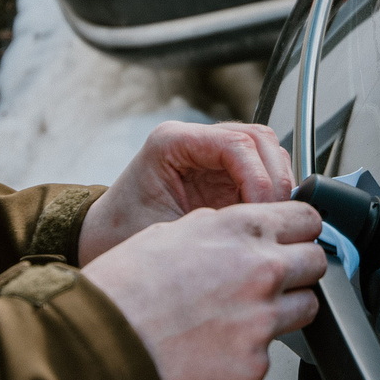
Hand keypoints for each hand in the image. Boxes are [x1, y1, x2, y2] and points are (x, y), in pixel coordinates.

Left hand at [77, 121, 293, 265]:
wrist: (102, 239)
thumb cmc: (121, 234)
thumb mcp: (165, 232)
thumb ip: (213, 225)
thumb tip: (261, 231)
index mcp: (172, 142)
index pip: (237, 143)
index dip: (260, 177)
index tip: (263, 211)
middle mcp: (194, 140)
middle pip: (259, 140)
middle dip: (275, 179)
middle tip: (276, 218)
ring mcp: (210, 154)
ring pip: (266, 151)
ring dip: (277, 184)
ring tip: (270, 220)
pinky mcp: (222, 173)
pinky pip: (261, 171)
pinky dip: (270, 194)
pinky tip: (262, 220)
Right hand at [82, 200, 324, 379]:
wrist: (103, 341)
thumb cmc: (125, 288)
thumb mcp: (171, 232)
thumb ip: (219, 231)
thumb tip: (238, 233)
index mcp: (241, 230)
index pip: (307, 219)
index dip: (300, 230)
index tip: (295, 239)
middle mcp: (262, 270)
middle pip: (316, 262)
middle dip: (299, 269)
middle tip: (272, 278)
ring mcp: (262, 320)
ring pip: (306, 308)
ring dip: (284, 310)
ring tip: (243, 316)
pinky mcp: (254, 364)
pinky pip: (269, 354)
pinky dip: (248, 352)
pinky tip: (216, 348)